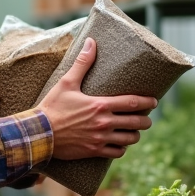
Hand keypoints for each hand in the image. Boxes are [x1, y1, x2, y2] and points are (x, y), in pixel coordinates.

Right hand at [38, 38, 155, 159]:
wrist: (39, 133)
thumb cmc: (52, 106)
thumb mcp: (67, 82)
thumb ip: (82, 63)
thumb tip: (91, 42)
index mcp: (101, 105)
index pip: (133, 103)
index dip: (148, 102)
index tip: (154, 101)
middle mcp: (104, 123)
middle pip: (136, 123)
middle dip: (146, 121)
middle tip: (147, 118)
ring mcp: (100, 138)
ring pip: (129, 139)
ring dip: (135, 135)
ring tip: (134, 131)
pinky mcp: (94, 151)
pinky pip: (117, 153)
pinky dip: (122, 149)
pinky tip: (120, 145)